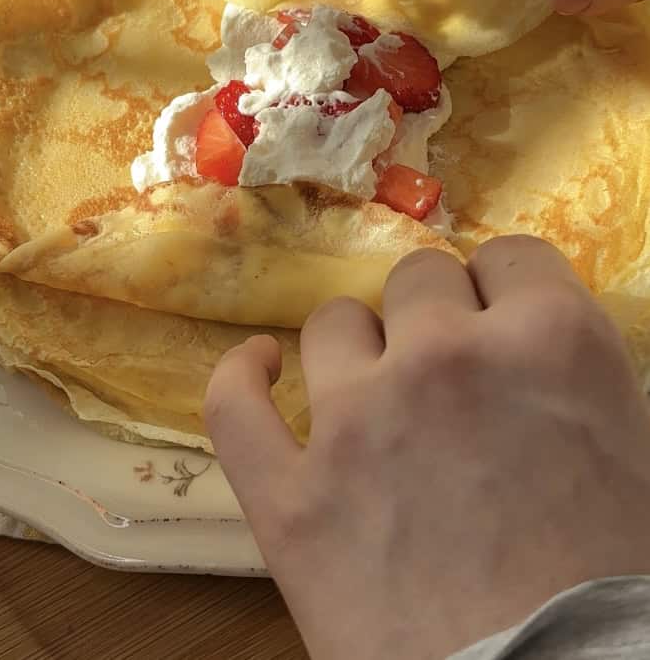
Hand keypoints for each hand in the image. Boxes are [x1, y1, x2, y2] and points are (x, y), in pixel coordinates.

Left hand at [206, 237, 649, 659]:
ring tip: (377, 393)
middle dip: (438, 317)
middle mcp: (445, 356)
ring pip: (336, 324)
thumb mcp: (633, 452)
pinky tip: (261, 366)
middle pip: (419, 280)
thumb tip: (530, 335)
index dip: (508, 292)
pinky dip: (242, 375)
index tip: (502, 322)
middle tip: (452, 375)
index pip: (511, 258)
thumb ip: (570, 371)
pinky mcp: (288, 495)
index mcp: (548, 341)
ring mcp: (354, 420)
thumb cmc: (615, 587)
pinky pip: (234, 402)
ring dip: (361, 349)